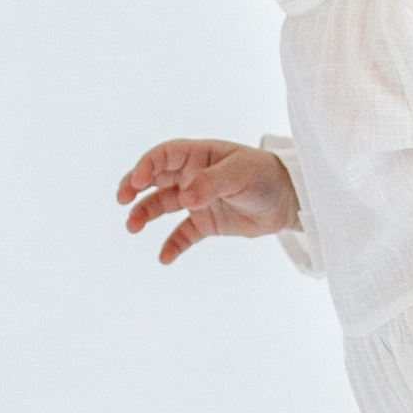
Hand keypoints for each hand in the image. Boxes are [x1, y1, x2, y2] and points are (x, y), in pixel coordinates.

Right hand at [116, 139, 298, 263]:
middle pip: (155, 179)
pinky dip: (172, 245)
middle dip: (134, 187)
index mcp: (199, 155)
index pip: (164, 156)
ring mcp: (198, 200)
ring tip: (132, 227)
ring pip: (162, 205)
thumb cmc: (265, 175)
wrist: (290, 200)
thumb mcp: (240, 173)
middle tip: (122, 200)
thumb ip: (210, 183)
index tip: (136, 182)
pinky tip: (164, 257)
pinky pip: (183, 234)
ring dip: (145, 214)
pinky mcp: (206, 223)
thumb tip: (184, 198)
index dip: (146, 166)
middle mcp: (193, 175)